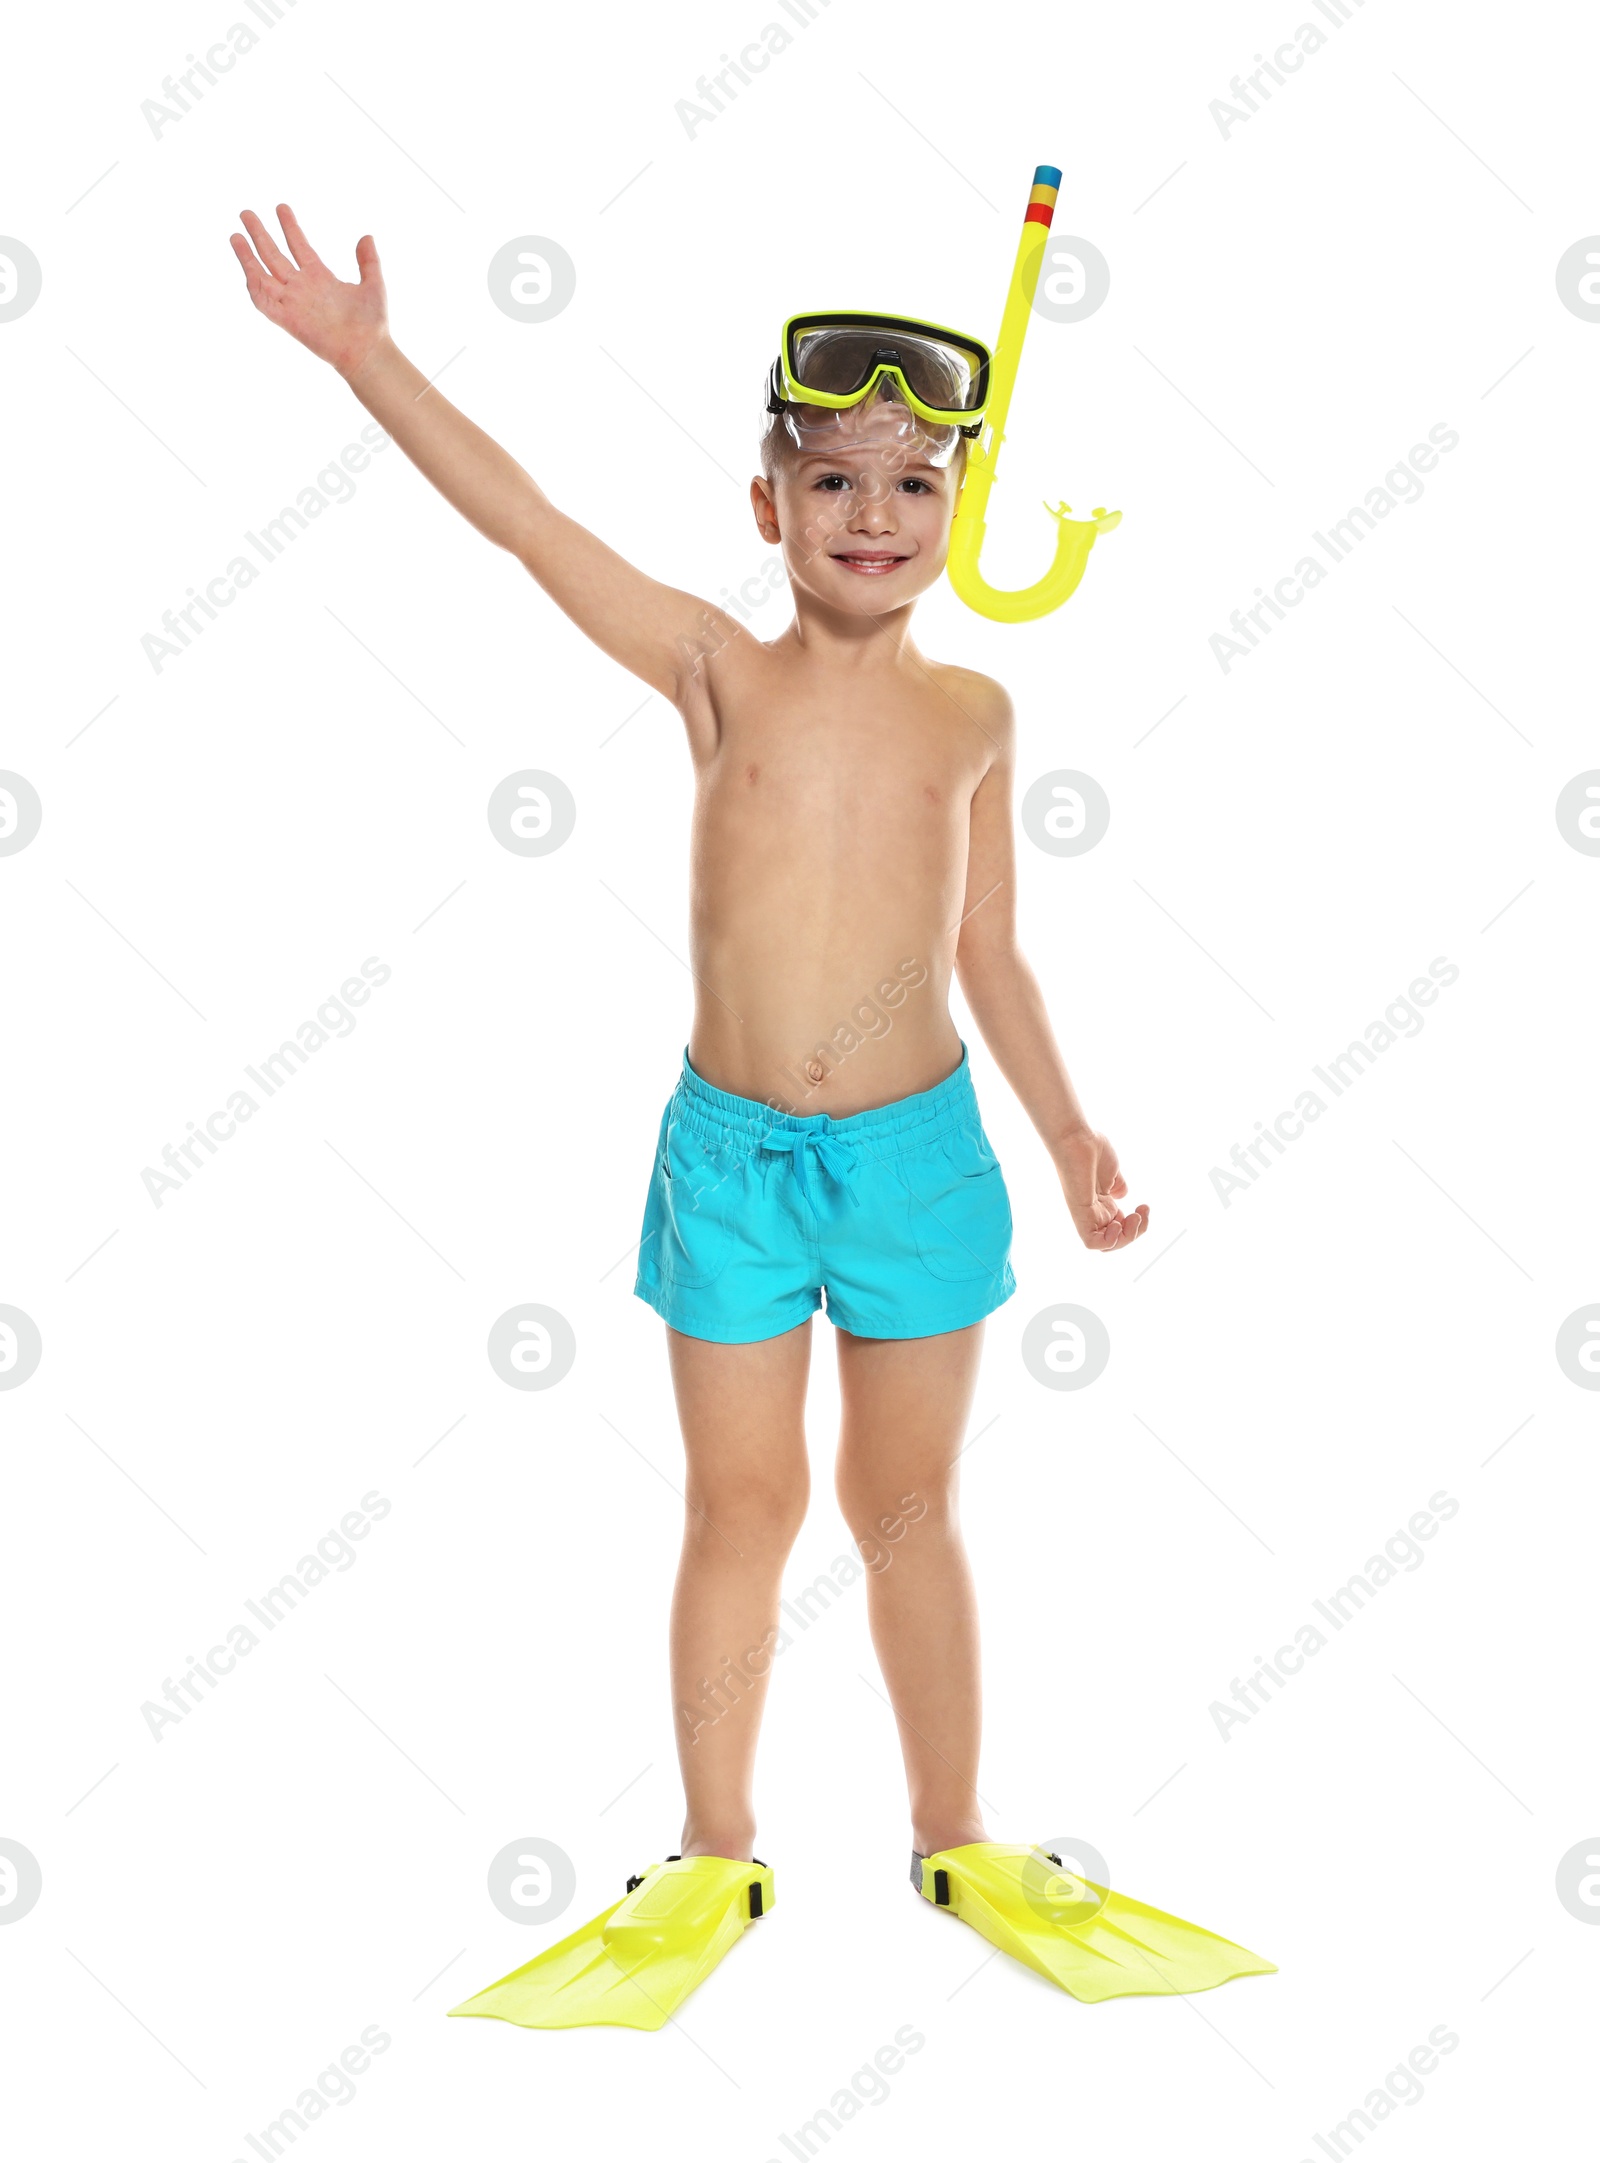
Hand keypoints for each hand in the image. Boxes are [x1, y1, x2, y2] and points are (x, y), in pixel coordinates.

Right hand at [230, 203, 388, 380]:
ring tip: (235, 235)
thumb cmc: (372, 323)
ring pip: (264, 275)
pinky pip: (264, 301)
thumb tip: (366, 237)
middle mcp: (303, 288)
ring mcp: (293, 303)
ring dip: (248, 256)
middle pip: (275, 256)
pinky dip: (254, 285)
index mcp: (320, 278)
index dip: (289, 227)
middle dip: (260, 234)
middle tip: (246, 213)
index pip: (299, 246)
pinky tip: (247, 267)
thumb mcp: (373, 284)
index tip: (281, 207)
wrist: (368, 350)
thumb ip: (369, 261)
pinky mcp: (288, 319)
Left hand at [1056, 1129, 1148, 1251]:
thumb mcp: (1112, 1172)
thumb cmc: (1092, 1149)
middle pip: (1115, 1240)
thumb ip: (1118, 1186)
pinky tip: (1118, 1225)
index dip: (1136, 1225)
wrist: (1078, 1138)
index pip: (1120, 1229)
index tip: (1144, 1206)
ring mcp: (1086, 1214)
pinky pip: (1091, 1242)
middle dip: (1136, 1233)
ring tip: (1135, 1217)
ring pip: (1106, 1245)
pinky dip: (1109, 1241)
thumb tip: (1123, 1195)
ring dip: (1127, 1237)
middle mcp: (1094, 1212)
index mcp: (1101, 1204)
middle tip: (1142, 1212)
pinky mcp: (1079, 1212)